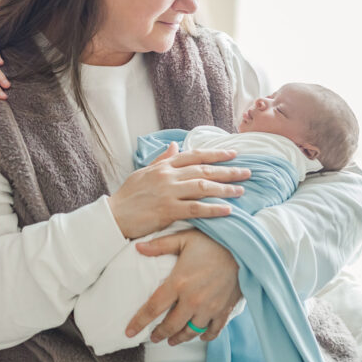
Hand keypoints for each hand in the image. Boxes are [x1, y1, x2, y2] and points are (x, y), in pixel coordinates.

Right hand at [108, 143, 249, 239]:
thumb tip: (175, 146)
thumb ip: (162, 159)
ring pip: (203, 187)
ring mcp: (168, 192)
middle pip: (204, 170)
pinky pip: (196, 208)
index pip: (195, 155)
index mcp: (164, 165)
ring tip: (241, 190)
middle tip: (247, 172)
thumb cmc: (128, 195)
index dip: (216, 154)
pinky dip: (213, 208)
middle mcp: (168, 175)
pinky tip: (228, 209)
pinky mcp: (167, 210)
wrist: (114, 215)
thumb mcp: (144, 172)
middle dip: (228, 171)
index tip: (233, 153)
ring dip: (224, 188)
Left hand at [125, 230, 240, 345]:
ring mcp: (209, 308)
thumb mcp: (184, 238)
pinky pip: (212, 331)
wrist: (243, 248)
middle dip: (159, 334)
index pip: (153, 308)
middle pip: (170, 326)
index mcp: (178, 282)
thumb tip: (138, 247)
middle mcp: (192, 300)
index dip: (139, 322)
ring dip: (179, 338)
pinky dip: (204, 336)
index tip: (129, 332)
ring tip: (172, 339)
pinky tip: (199, 335)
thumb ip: (160, 245)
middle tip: (153, 337)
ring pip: (190, 332)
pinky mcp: (223, 310)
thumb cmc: (211, 241)